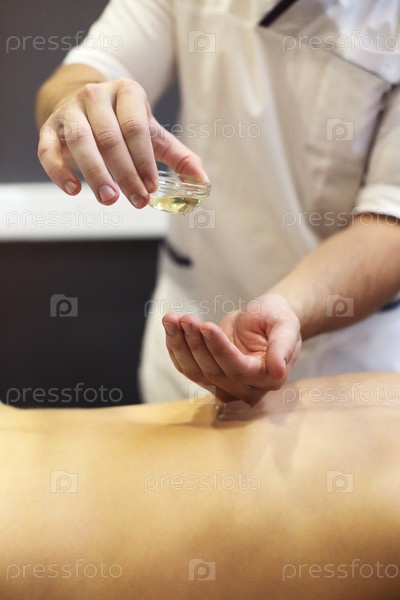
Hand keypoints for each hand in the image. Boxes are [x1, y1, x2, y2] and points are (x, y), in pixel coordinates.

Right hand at [37, 78, 206, 206]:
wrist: (86, 106)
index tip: (150, 188)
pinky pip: (48, 150)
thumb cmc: (124, 123)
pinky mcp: (50, 127)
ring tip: (109, 200)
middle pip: (109, 138)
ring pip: (80, 142)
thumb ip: (178, 157)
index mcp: (127, 92)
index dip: (143, 160)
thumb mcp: (152, 134)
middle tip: (137, 201)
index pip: (135, 128)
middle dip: (125, 173)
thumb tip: (203, 180)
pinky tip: (74, 190)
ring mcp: (70, 110)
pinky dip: (58, 172)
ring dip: (95, 174)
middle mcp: (96, 95)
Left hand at [162, 294, 301, 405]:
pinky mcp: (208, 376)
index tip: (206, 326)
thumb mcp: (286, 325)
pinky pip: (185, 367)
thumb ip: (284, 346)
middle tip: (186, 317)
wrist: (266, 318)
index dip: (219, 349)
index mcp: (268, 377)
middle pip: (213, 372)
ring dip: (180, 344)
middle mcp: (246, 388)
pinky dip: (174, 346)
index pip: (237, 369)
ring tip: (173, 318)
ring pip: (195, 371)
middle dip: (196, 343)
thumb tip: (278, 372)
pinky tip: (171, 326)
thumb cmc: (278, 318)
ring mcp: (224, 385)